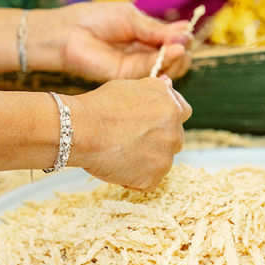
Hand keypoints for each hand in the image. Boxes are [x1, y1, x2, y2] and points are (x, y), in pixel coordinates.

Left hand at [32, 2, 192, 81]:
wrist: (68, 32)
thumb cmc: (96, 19)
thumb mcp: (131, 18)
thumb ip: (155, 29)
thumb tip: (186, 33)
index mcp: (146, 37)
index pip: (174, 42)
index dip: (182, 38)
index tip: (187, 31)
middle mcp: (144, 54)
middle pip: (176, 58)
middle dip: (183, 49)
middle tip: (183, 41)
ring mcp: (137, 67)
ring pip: (169, 69)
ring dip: (179, 57)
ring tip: (179, 46)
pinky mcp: (128, 78)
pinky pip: (153, 73)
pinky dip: (167, 63)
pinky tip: (173, 52)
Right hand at [71, 75, 191, 189]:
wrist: (81, 130)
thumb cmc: (100, 106)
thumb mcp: (131, 86)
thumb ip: (155, 89)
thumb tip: (169, 83)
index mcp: (171, 106)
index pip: (182, 112)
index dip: (166, 117)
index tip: (152, 122)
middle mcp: (174, 130)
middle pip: (174, 138)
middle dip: (158, 139)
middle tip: (130, 138)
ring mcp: (165, 156)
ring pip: (162, 161)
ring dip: (147, 159)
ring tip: (120, 152)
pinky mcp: (153, 177)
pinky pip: (149, 181)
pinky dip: (136, 179)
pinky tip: (117, 168)